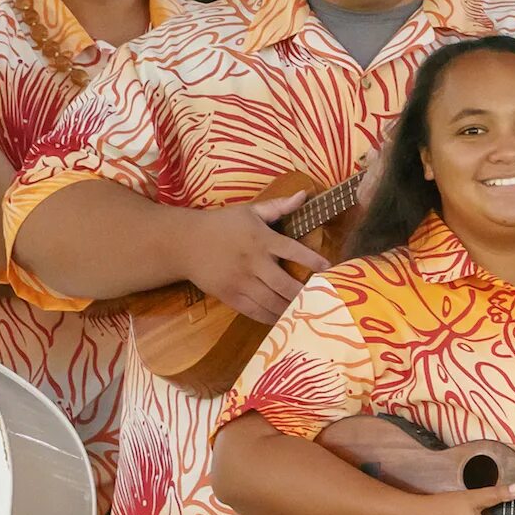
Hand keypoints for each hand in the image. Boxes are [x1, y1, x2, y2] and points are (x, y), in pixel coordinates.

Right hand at [178, 189, 326, 324]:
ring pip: (272, 302)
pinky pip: (255, 312)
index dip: (313, 260)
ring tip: (307, 313)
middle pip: (284, 284)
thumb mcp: (249, 211)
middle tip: (322, 300)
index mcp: (261, 239)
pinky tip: (284, 319)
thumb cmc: (222, 225)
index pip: (293, 250)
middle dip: (305, 294)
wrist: (185, 242)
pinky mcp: (230, 296)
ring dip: (291, 310)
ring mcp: (240, 281)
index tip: (329, 269)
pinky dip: (272, 318)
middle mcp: (253, 262)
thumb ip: (278, 206)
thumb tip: (305, 194)